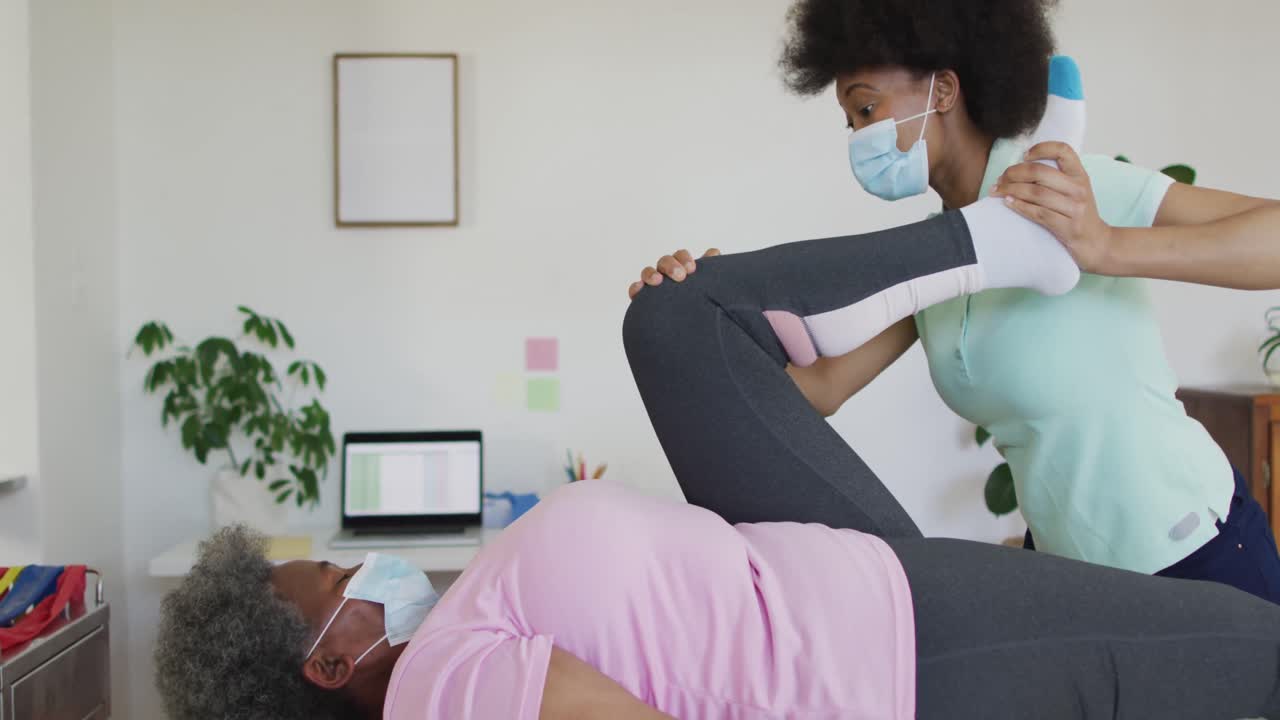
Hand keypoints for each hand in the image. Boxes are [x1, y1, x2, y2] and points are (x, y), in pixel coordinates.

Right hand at [627, 248, 720, 299]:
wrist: (689, 330)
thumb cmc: (698, 304)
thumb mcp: (706, 287)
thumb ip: (710, 270)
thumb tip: (714, 251)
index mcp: (681, 268)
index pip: (680, 256)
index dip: (684, 258)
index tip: (691, 269)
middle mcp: (666, 275)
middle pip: (664, 261)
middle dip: (671, 265)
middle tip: (680, 276)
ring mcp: (653, 286)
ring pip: (647, 272)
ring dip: (651, 273)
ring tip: (657, 281)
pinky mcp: (642, 299)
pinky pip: (635, 290)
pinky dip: (635, 287)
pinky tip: (639, 290)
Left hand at [992, 142, 1114, 273]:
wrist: (1097, 244)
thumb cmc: (1078, 215)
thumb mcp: (1075, 192)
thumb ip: (1056, 179)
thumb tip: (1020, 169)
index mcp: (1080, 175)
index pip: (1063, 151)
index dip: (1041, 148)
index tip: (1024, 155)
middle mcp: (1078, 188)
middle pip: (1040, 172)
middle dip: (1013, 173)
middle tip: (999, 179)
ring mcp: (1075, 208)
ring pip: (1036, 193)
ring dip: (1011, 190)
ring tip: (997, 191)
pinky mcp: (1068, 227)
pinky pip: (1039, 213)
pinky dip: (1020, 207)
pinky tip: (1007, 203)